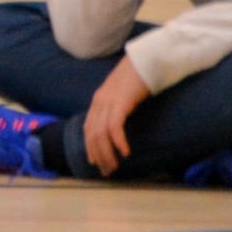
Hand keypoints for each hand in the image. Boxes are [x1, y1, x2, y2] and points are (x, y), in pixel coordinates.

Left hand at [83, 55, 151, 174]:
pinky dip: (118, 141)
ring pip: (100, 133)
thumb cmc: (137, 78)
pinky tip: (125, 152)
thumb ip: (117, 108)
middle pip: (92, 134)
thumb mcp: (122, 95)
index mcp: (98, 101)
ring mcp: (108, 102)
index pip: (88, 128)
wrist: (144, 60)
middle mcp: (99, 102)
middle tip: (107, 171)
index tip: (95, 162)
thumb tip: (119, 125)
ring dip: (107, 153)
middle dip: (98, 155)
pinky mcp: (120, 102)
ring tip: (115, 166)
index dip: (90, 146)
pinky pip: (114, 127)